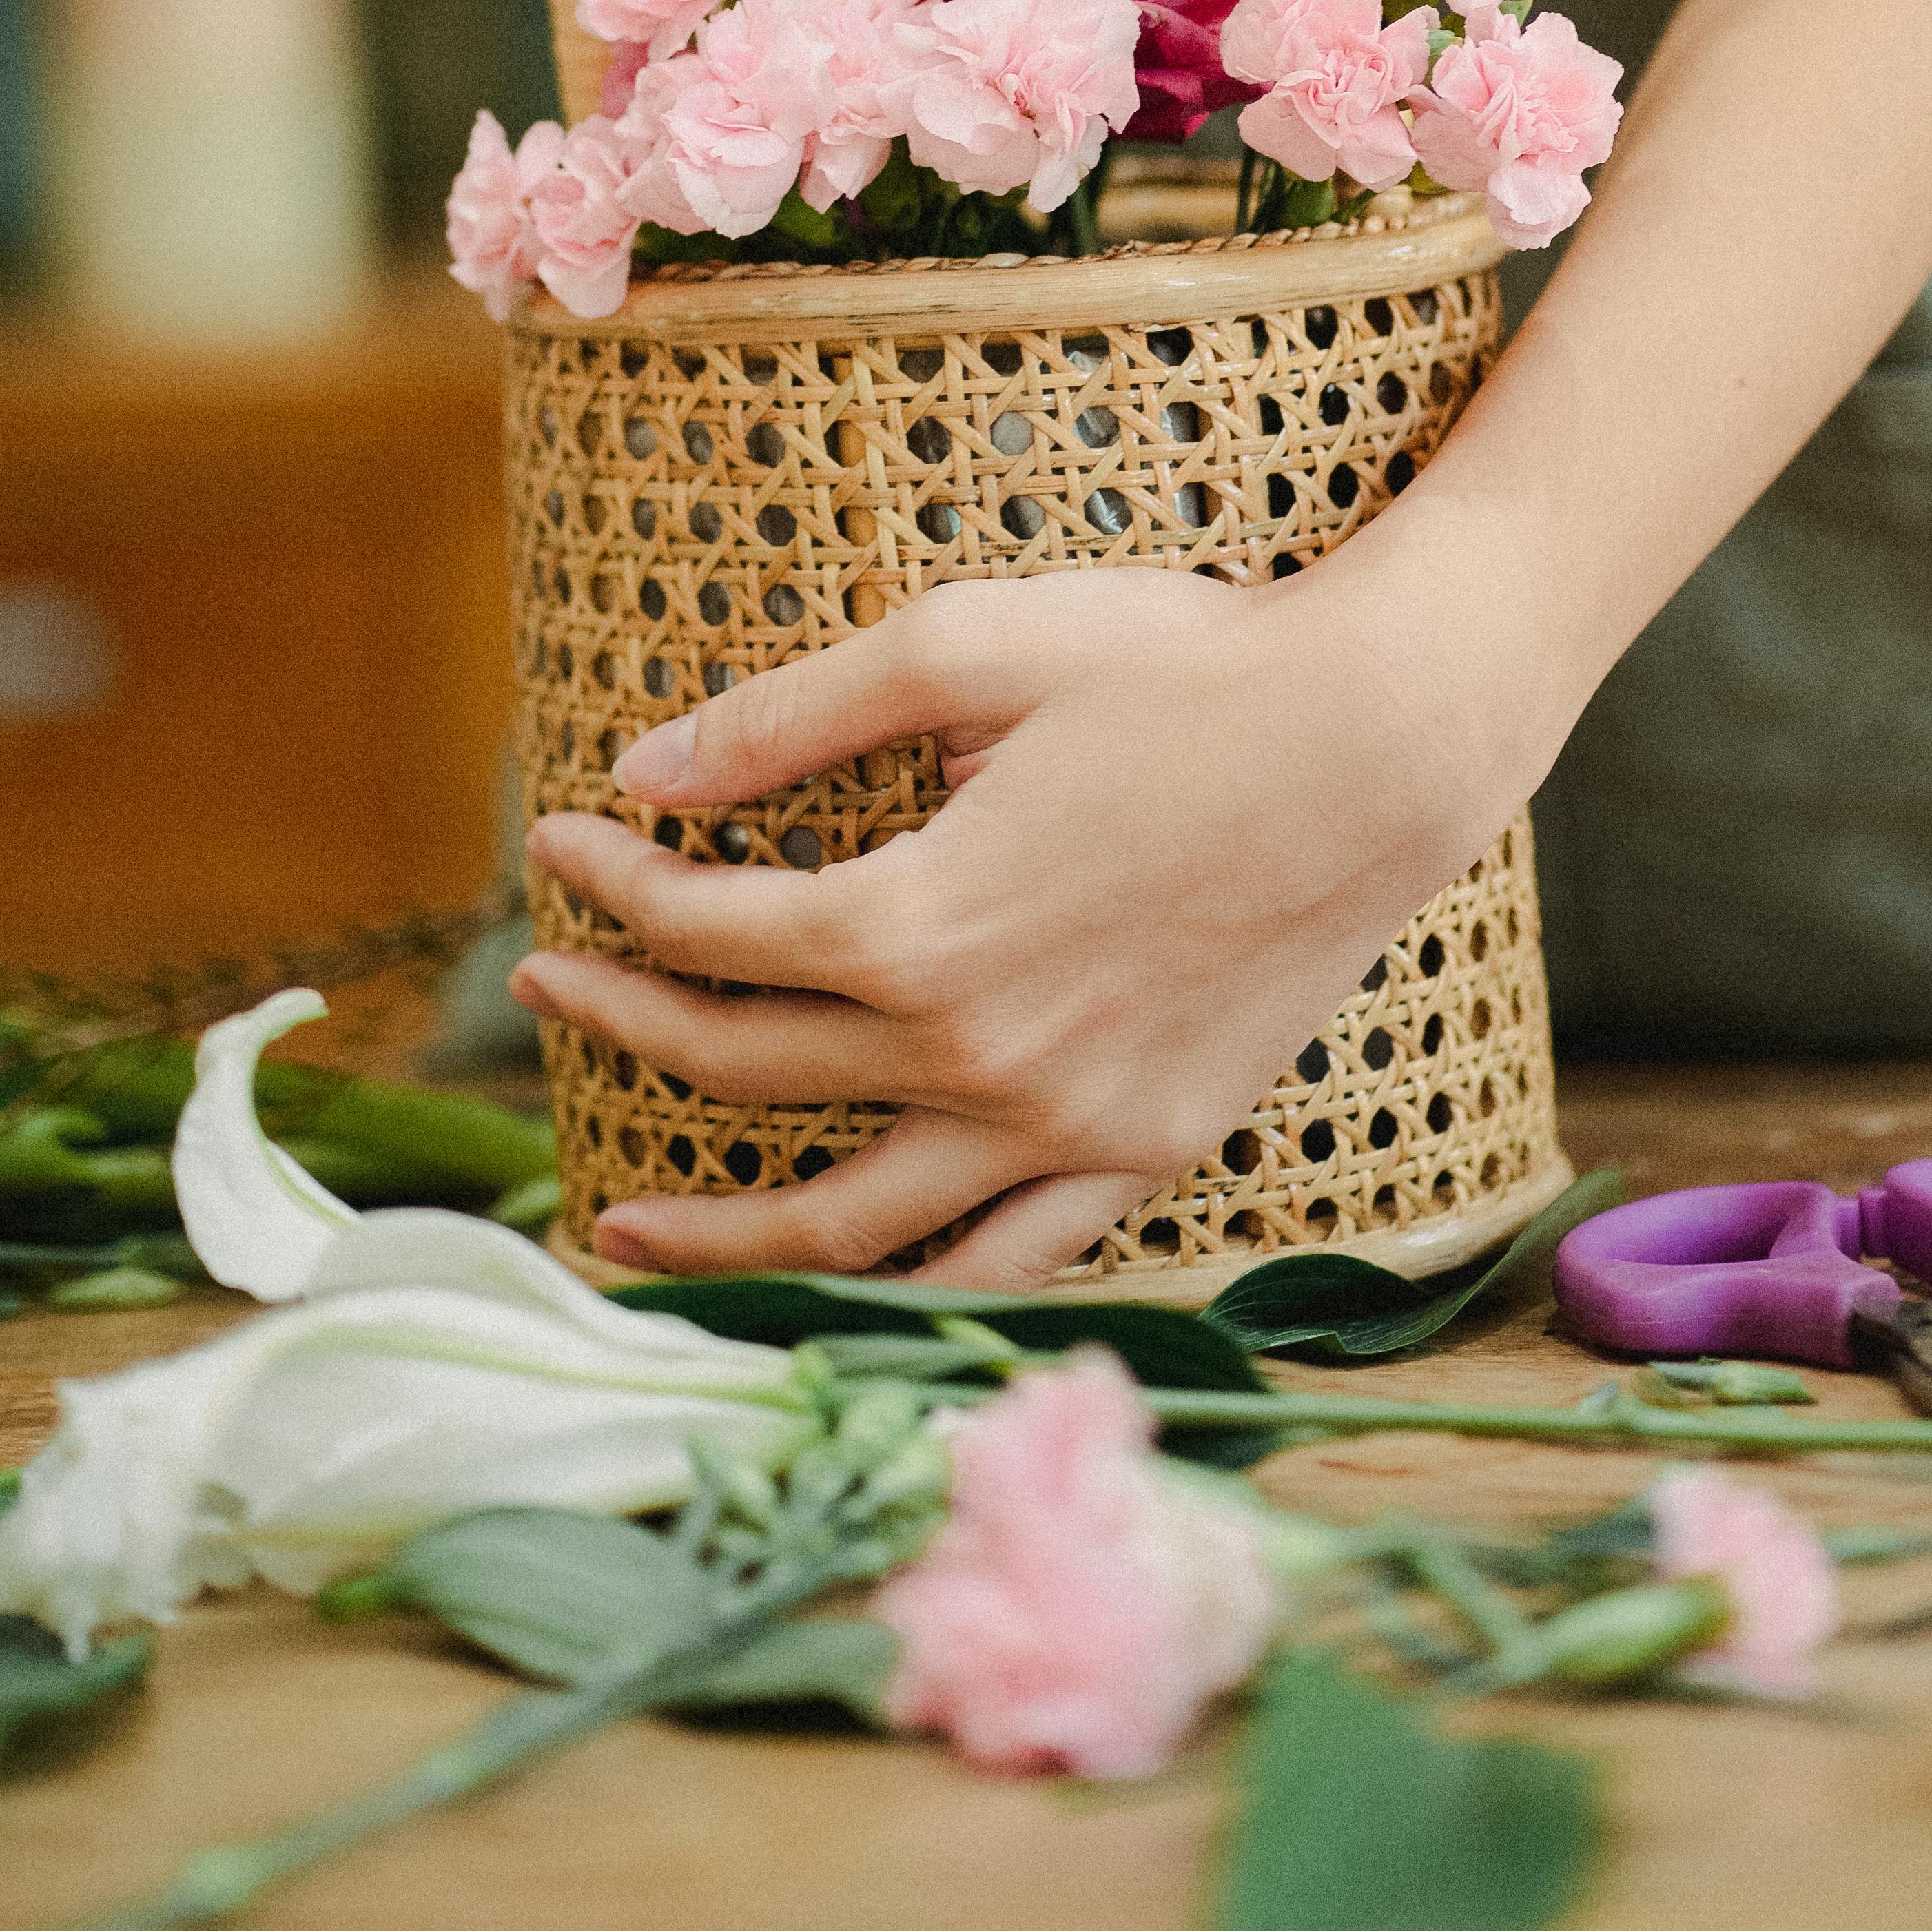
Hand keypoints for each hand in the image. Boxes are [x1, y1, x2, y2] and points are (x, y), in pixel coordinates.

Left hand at [514, 530, 1540, 1285]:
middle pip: (747, 1067)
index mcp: (917, 927)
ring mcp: (1068, 1123)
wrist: (1384, 738)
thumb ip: (793, 715)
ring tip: (622, 1225)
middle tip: (547, 988)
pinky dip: (912, 1285)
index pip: (709, 932)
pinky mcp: (1151, 1145)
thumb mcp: (969, 645)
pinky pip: (1007, 1258)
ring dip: (717, 1236)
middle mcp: (977, 1055)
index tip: (558, 844)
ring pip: (850, 1224)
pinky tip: (851, 1281)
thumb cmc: (1181, 663)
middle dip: (623, 1024)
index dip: (612, 889)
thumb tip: (644, 772)